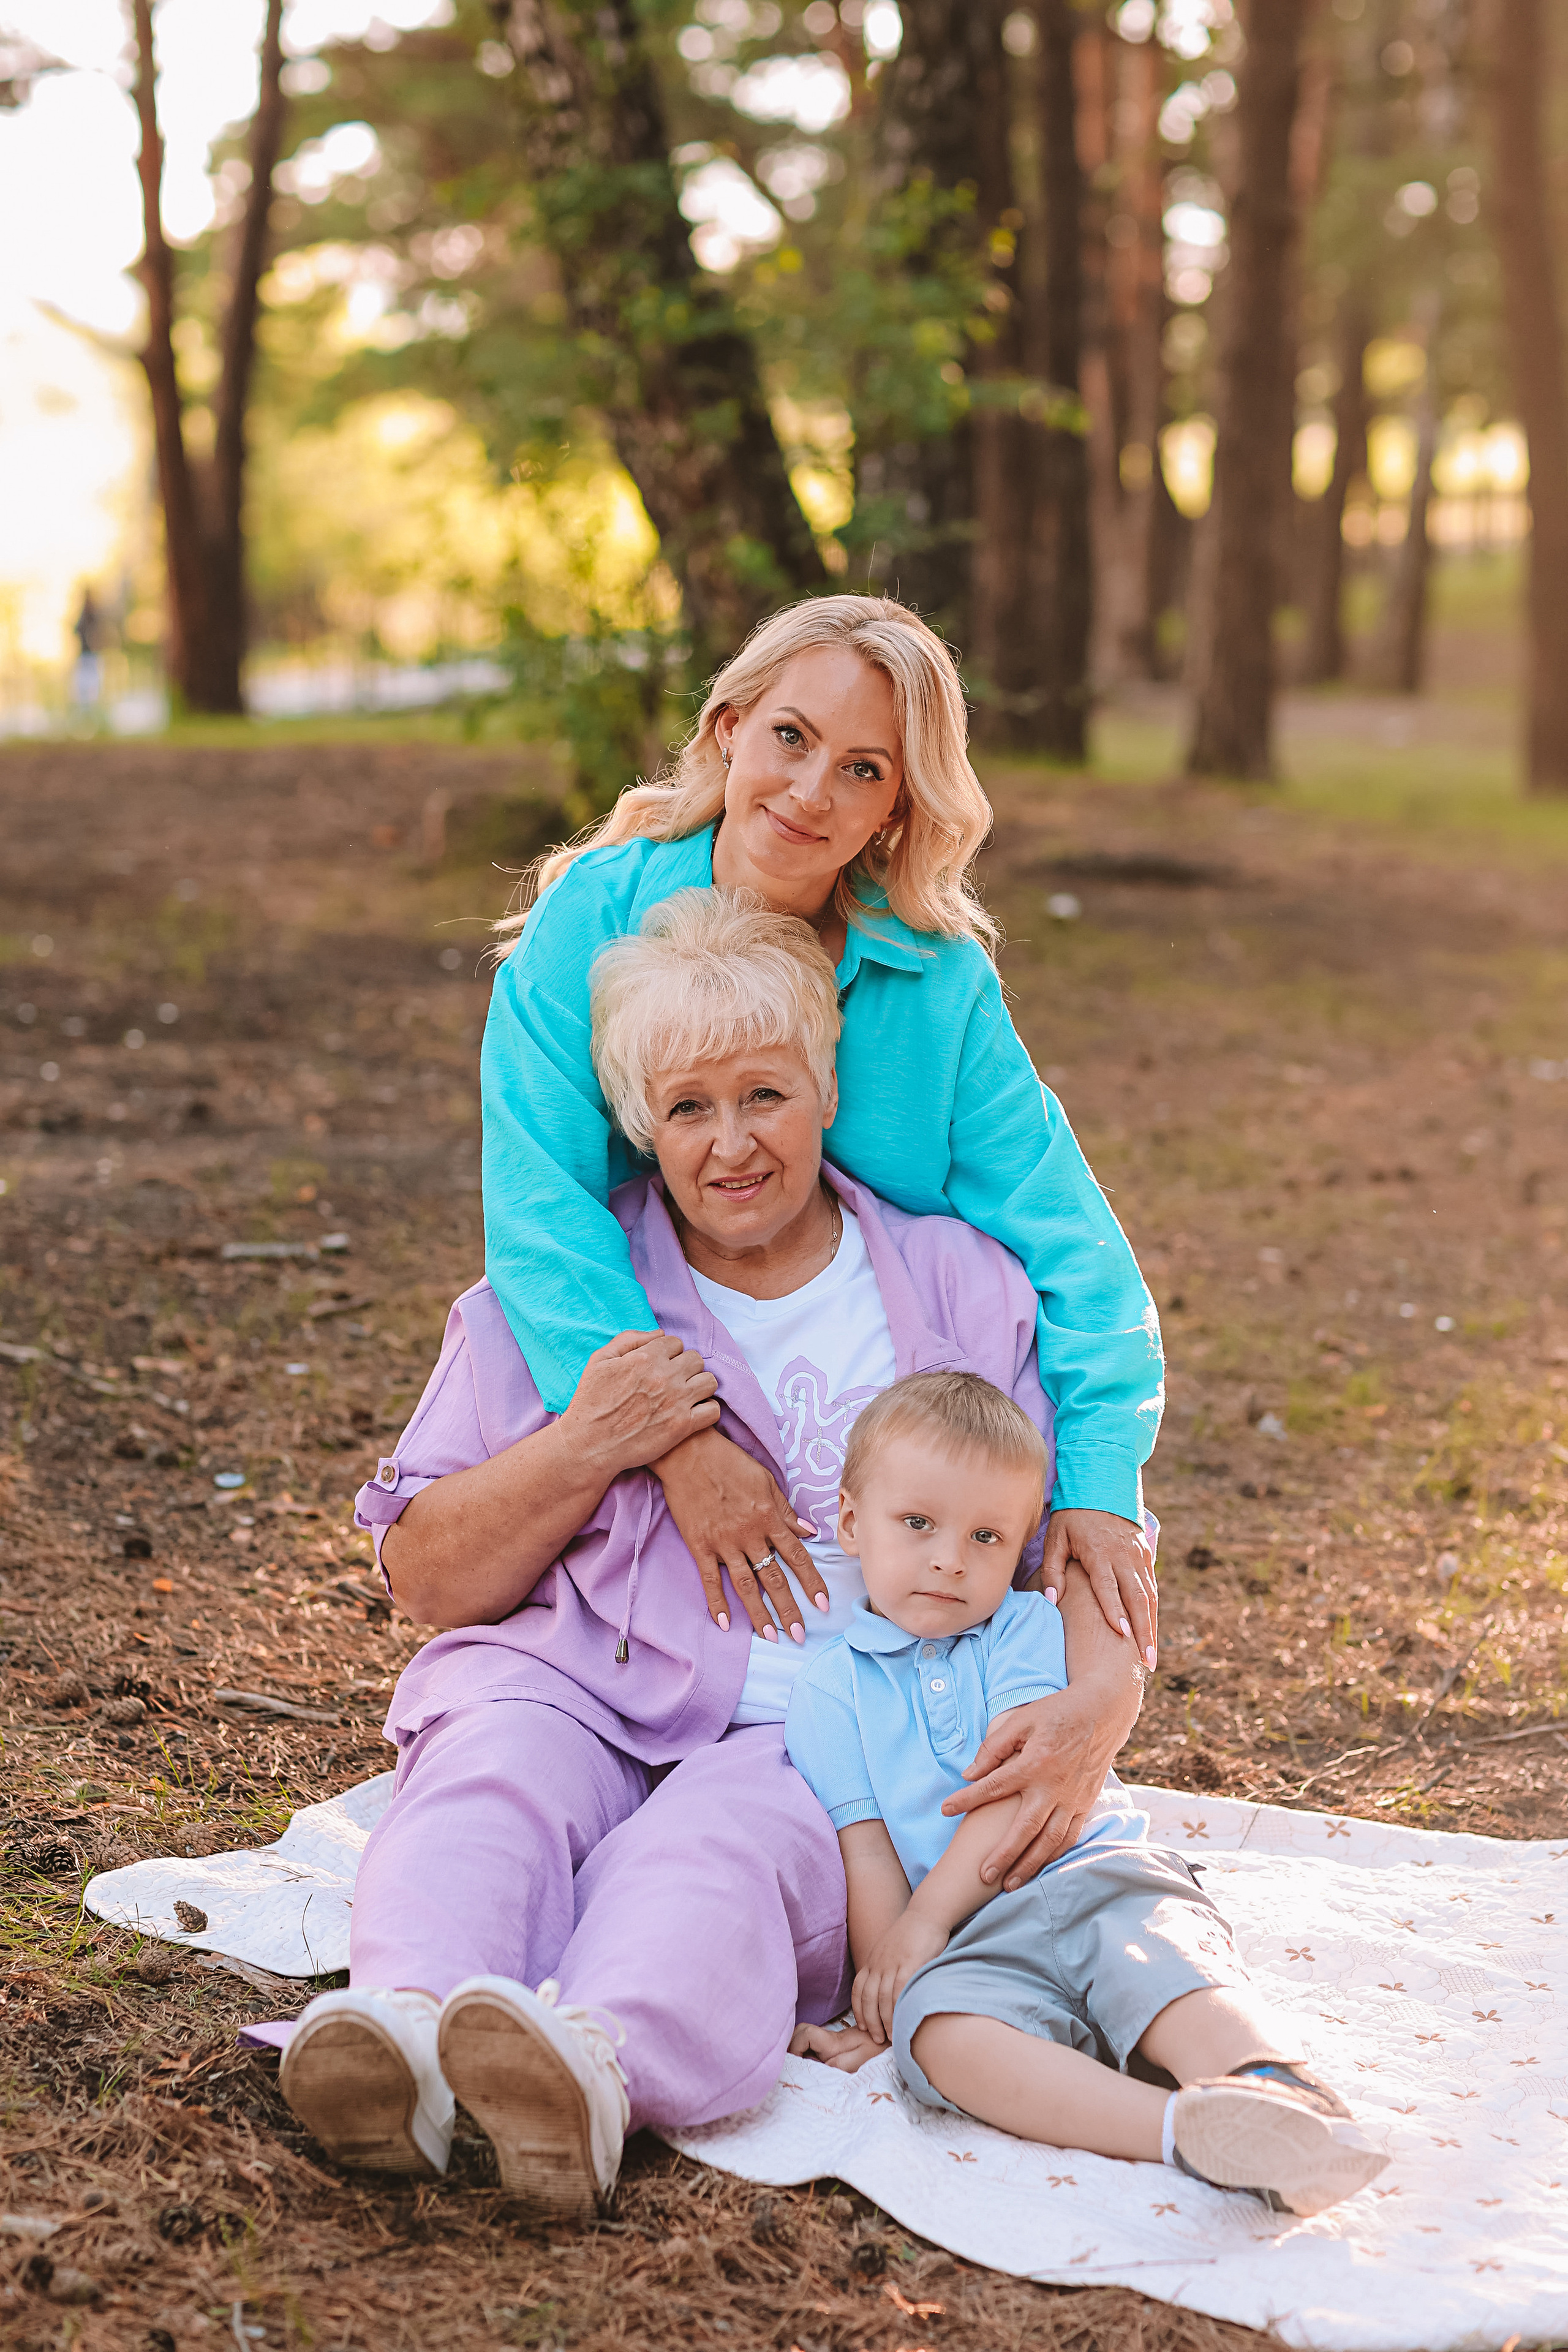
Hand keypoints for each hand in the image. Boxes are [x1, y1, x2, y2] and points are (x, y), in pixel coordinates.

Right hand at [558, 1331, 719, 1475]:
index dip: (668, 1353)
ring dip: (700, 1386)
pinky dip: (707, 1410)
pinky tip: (694, 1413)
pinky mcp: (682, 1426)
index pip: (675, 1343)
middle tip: (675, 1380)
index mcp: (645, 1358)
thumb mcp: (600, 1361)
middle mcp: (664, 1376)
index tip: (661, 1365)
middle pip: (696, 1359)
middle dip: (686, 1367)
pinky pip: (713, 1410)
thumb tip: (659, 1334)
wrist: (589, 1445)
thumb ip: (629, 1339)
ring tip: (688, 1395)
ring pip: (709, 1381)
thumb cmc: (590, 1402)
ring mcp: (676, 1401)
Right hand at [652, 1423, 827, 1638]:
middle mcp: (750, 1534)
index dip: (812, 1582)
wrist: (688, 1452)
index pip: (797, 1556)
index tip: (823, 1605)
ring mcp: (724, 1542)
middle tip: (800, 1635)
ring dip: (760, 1613)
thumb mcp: (766, 1480)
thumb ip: (786, 1510)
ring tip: (771, 1637)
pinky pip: (711, 1579)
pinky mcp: (700, 1544)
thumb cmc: (729, 1463)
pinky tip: (725, 1623)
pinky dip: (717, 1602)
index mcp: (769, 1518)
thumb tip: (809, 1532)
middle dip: (789, 1609)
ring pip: (747, 1584)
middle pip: (775, 1578)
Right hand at [788, 2021, 883, 2074]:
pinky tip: (809, 2070)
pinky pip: (811, 2047)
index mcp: (832, 2041)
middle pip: (799, 2033)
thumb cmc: (877, 2053)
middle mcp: (826, 2039)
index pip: (805, 2034)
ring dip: (796, 2051)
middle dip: (790, 2047)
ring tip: (798, 2069)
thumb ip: (837, 2064)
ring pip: (803, 2038)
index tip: (796, 2064)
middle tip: (792, 2067)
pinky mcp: (831, 2049)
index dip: (795, 2046)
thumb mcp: (859, 2062)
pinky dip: (805, 2055)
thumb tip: (816, 2067)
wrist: (890, 2043)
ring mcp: (827, 2043)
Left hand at [852, 1910, 948, 2044]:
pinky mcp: (909, 1964)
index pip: (858, 1989)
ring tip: (889, 2037)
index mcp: (873, 1960)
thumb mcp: (891, 1950)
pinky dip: (897, 2010)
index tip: (863, 2026)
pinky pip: (899, 1991)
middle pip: (868, 1998)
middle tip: (876, 2039)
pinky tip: (901, 2022)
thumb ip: (887, 1968)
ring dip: (884, 2021)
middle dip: (870, 2021)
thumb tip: (888, 1991)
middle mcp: (878, 1963)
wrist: (927, 1913)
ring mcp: (892, 1963)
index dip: (859, 2010)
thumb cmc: (913, 1934)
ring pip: (882, 1998)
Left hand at [940, 1684, 1130, 1890]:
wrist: (1102, 1714)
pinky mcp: (1085, 1804)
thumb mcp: (1021, 1720)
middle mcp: (1053, 1787)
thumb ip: (994, 1747)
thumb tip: (970, 1773)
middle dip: (1003, 1855)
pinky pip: (1069, 1837)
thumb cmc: (1056, 1714)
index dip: (967, 1799)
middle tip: (983, 1875)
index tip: (945, 1810)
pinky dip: (1054, 1855)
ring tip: (1009, 1885)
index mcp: (1034, 1763)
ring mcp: (1072, 1799)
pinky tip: (1040, 1867)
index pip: (993, 1786)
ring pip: (1049, 1841)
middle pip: (1024, 1829)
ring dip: (1030, 1865)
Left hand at [1041, 1508, 1157, 1667]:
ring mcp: (1138, 1557)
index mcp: (1099, 1552)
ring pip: (1149, 1597)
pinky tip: (1151, 1634)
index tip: (1122, 1634)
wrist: (1103, 1487)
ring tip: (1150, 1658)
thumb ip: (1052, 1569)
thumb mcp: (1056, 1538)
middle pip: (1137, 1598)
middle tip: (1146, 1661)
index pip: (1108, 1585)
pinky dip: (1153, 1613)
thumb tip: (1050, 1599)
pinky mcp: (1145, 1558)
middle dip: (1143, 1631)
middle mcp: (1124, 1556)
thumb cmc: (1073, 1517)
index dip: (1115, 1610)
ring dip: (1151, 1628)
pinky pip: (1152, 1589)